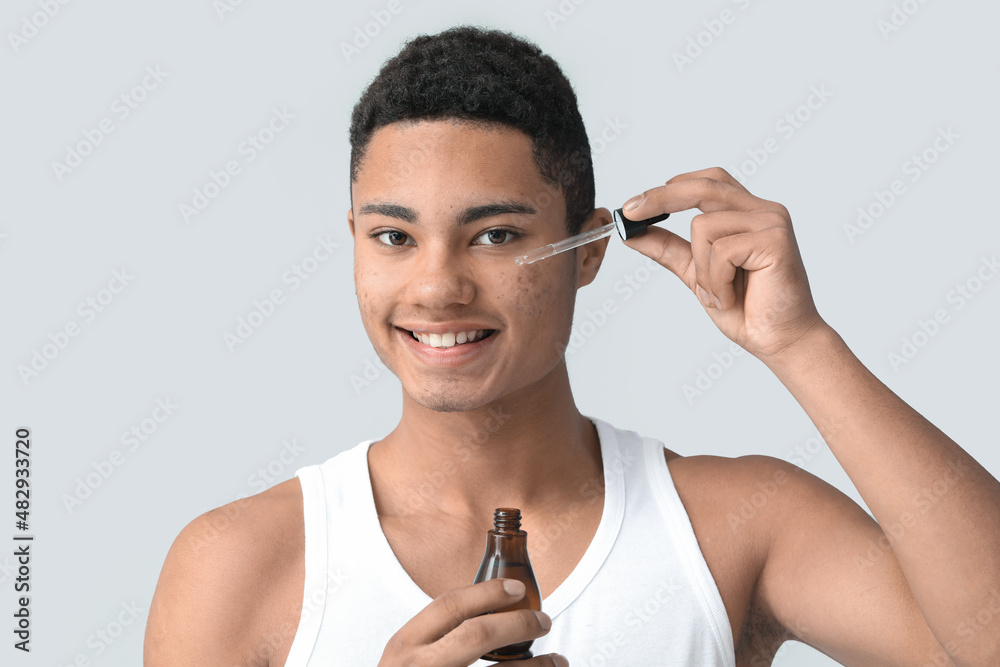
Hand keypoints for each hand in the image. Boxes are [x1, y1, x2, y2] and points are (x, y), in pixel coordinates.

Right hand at [377, 578, 566, 666]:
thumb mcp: (404, 658)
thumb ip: (434, 639)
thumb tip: (485, 613)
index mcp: (405, 645)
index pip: (449, 606)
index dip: (487, 593)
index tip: (516, 588)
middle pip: (475, 636)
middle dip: (517, 624)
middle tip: (543, 621)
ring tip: (558, 660)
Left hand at [621, 167, 827, 361]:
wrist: (780, 341)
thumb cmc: (747, 308)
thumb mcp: (696, 273)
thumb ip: (669, 249)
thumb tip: (632, 232)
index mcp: (747, 213)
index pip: (708, 181)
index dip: (670, 188)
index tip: (634, 204)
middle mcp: (763, 211)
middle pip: (703, 187)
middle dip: (660, 199)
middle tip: (629, 213)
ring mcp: (771, 222)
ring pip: (703, 227)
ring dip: (701, 271)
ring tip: (720, 294)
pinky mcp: (775, 240)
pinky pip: (720, 251)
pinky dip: (716, 281)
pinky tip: (732, 298)